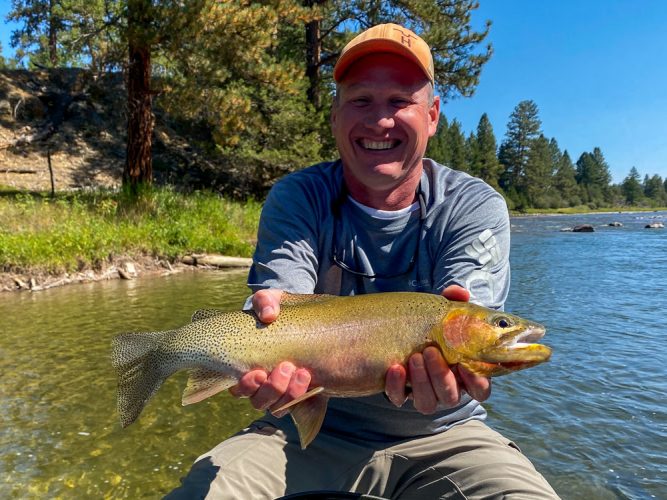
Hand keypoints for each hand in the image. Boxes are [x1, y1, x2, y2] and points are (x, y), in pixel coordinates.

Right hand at [228, 289, 311, 416]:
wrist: (307, 320)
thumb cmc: (280, 312)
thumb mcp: (272, 301)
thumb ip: (266, 301)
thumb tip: (268, 314)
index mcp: (248, 366)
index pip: (240, 388)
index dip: (247, 386)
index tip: (259, 372)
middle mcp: (263, 384)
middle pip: (260, 401)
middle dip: (272, 388)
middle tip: (286, 366)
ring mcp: (283, 391)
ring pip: (279, 407)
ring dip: (290, 394)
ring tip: (304, 373)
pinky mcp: (303, 393)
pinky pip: (302, 407)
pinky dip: (307, 400)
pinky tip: (317, 384)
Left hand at [385, 285, 491, 413]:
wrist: (402, 334)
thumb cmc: (433, 329)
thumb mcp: (443, 315)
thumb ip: (454, 303)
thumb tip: (460, 293)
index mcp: (465, 375)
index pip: (480, 389)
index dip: (476, 381)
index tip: (464, 364)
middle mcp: (448, 389)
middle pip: (451, 396)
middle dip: (440, 375)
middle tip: (430, 351)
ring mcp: (425, 395)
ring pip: (427, 403)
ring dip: (421, 381)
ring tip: (414, 356)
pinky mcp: (401, 395)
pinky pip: (399, 398)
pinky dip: (396, 386)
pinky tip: (395, 367)